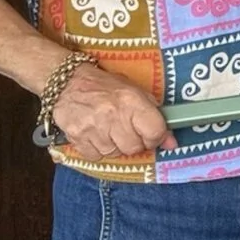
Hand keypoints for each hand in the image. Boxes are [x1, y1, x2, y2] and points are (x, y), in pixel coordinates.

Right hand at [51, 64, 176, 160]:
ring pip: (115, 153)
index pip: (154, 132)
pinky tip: (96, 134)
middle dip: (135, 143)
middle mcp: (113, 115)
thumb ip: (155, 116)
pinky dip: (98, 149)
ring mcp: (93, 127)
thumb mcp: (135, 92)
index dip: (156, 138)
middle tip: (127, 131)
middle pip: (134, 147)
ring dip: (115, 145)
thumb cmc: (105, 87)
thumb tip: (171, 143)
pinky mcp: (76, 137)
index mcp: (131, 100)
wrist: (67, 82)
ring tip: (109, 129)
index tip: (152, 135)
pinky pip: (96, 156)